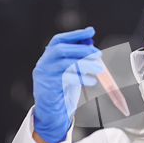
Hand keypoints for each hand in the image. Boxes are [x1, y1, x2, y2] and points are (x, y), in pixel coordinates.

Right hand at [32, 27, 102, 142]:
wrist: (52, 111)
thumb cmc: (63, 89)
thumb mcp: (71, 71)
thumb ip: (78, 58)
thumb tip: (91, 43)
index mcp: (48, 56)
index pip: (58, 40)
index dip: (75, 35)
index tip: (90, 31)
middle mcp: (43, 63)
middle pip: (61, 50)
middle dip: (82, 50)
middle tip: (98, 54)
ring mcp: (44, 75)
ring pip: (65, 64)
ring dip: (85, 65)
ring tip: (100, 69)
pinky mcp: (48, 87)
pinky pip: (66, 79)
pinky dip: (81, 78)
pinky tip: (92, 81)